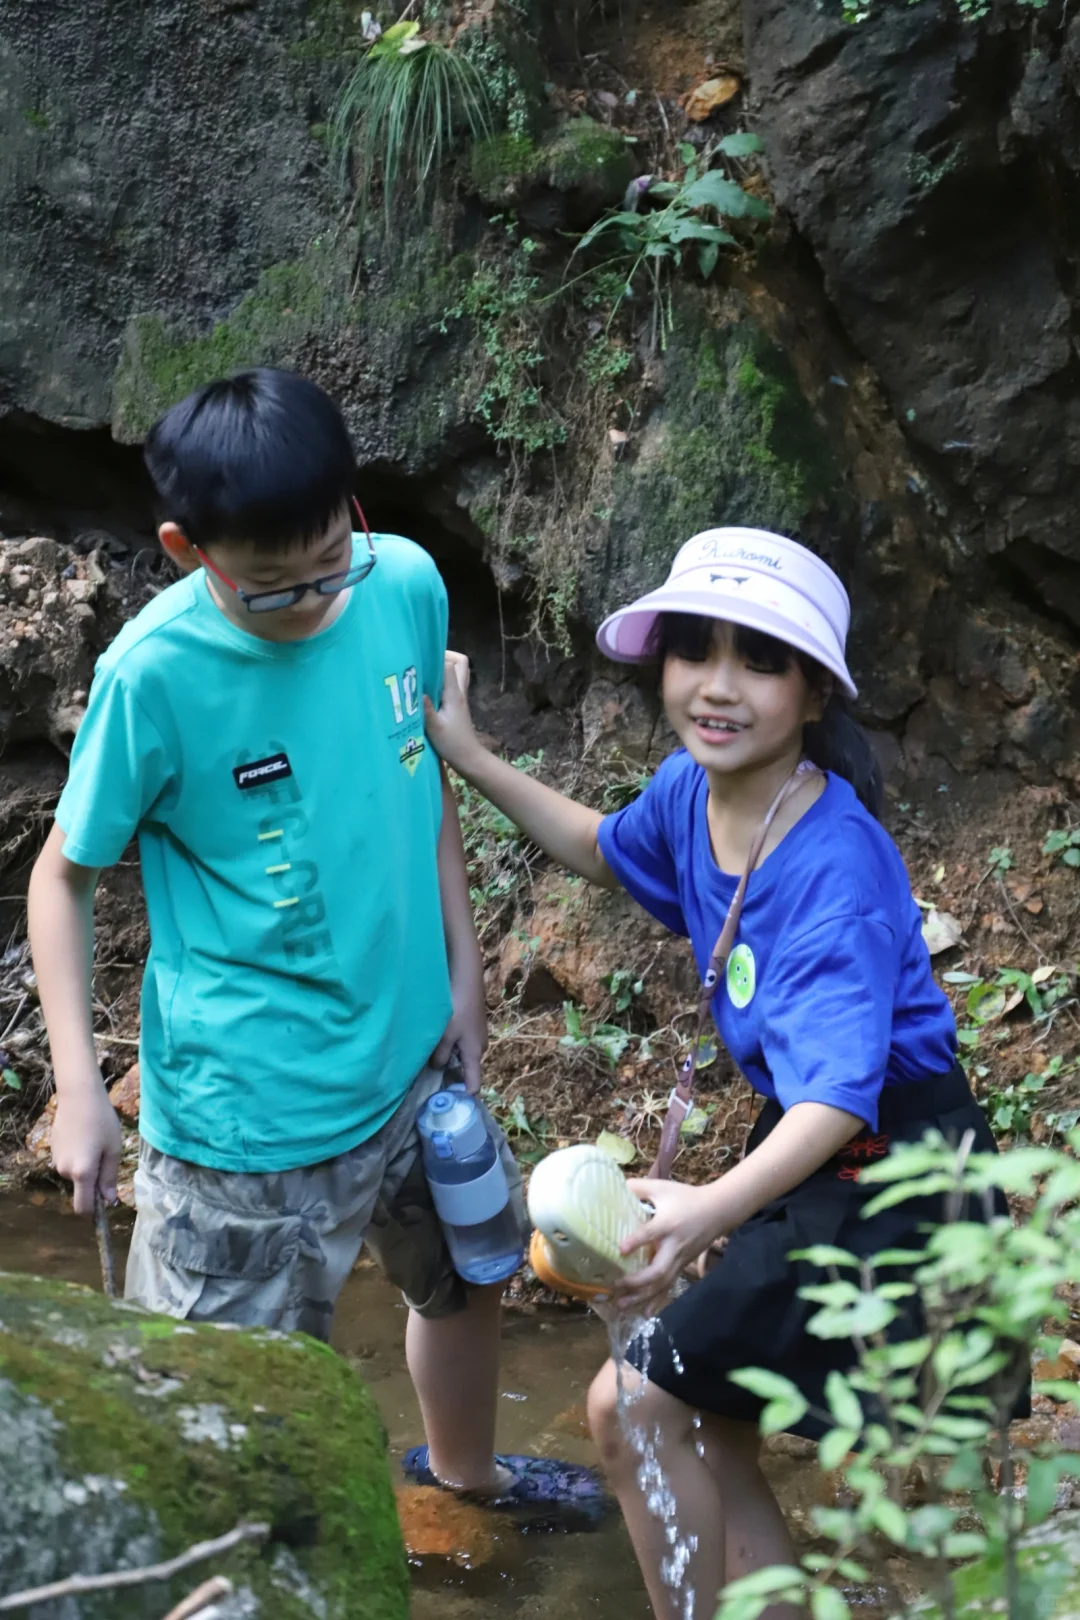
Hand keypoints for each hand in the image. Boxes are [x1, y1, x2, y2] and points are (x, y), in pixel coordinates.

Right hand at [51, 1075, 122, 1215]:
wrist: (79, 1096)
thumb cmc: (102, 1121)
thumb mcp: (113, 1149)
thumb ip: (109, 1177)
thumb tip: (109, 1200)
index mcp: (82, 1173)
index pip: (83, 1207)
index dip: (94, 1209)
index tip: (105, 1199)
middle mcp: (65, 1171)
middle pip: (81, 1187)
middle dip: (93, 1177)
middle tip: (105, 1153)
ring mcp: (56, 1161)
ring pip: (75, 1173)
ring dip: (85, 1165)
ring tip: (94, 1140)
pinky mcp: (52, 1150)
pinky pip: (68, 1161)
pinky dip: (76, 1155)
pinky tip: (82, 1135)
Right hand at [424, 652, 481, 774]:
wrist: (468, 757)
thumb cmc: (452, 743)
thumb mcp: (434, 727)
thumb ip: (425, 708)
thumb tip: (416, 690)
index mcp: (454, 694)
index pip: (448, 665)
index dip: (435, 658)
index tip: (419, 659)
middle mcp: (459, 691)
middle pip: (460, 662)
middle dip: (445, 656)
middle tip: (426, 662)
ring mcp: (459, 697)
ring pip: (458, 672)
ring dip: (444, 667)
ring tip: (425, 673)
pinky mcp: (457, 704)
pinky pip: (452, 683)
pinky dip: (442, 680)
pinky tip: (428, 689)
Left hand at [432, 968, 488, 1093]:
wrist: (467, 981)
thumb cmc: (457, 1010)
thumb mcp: (444, 1035)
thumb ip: (440, 1055)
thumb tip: (438, 1067)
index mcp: (474, 1054)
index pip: (474, 1084)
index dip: (465, 1095)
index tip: (451, 1104)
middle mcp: (480, 1047)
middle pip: (468, 1069)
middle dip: (454, 1075)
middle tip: (433, 1079)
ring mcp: (478, 1036)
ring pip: (464, 1055)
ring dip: (452, 1058)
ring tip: (433, 1057)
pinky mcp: (474, 1026)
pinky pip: (463, 1043)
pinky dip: (454, 1046)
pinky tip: (441, 1038)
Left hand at [612, 1177, 728, 1313]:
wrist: (718, 1211)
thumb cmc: (686, 1198)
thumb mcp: (662, 1188)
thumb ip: (638, 1188)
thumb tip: (613, 1187)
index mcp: (668, 1223)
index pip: (651, 1234)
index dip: (636, 1242)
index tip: (620, 1249)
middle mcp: (674, 1246)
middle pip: (659, 1270)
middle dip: (637, 1282)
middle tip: (616, 1285)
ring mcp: (680, 1260)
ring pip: (662, 1284)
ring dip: (641, 1297)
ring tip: (621, 1306)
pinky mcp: (683, 1267)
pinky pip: (668, 1287)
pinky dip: (655, 1301)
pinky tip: (643, 1313)